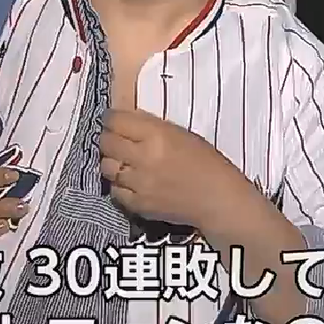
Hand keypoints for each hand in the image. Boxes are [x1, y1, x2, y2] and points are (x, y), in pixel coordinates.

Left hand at [99, 109, 250, 227]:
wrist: (217, 199)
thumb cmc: (207, 162)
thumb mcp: (182, 134)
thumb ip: (153, 128)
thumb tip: (128, 121)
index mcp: (157, 135)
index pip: (116, 121)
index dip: (111, 118)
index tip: (113, 120)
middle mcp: (143, 157)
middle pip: (106, 142)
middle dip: (108, 138)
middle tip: (116, 139)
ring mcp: (138, 183)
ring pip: (106, 166)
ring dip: (112, 161)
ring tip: (123, 161)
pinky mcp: (138, 204)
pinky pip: (115, 190)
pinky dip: (120, 184)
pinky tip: (131, 182)